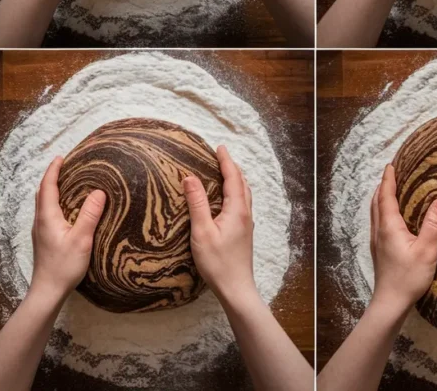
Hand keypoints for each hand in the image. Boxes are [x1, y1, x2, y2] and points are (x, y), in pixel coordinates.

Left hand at [29, 156, 106, 301]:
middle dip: (51, 177)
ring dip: (51, 190)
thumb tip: (99, 192)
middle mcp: (40, 220)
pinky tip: (65, 209)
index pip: (48, 186)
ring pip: (43, 203)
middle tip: (65, 167)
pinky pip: (46, 213)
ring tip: (66, 184)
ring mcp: (40, 230)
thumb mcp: (82, 239)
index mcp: (47, 216)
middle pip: (42, 192)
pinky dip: (53, 203)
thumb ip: (90, 215)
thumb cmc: (64, 266)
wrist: (47, 291)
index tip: (61, 157)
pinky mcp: (43, 239)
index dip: (54, 170)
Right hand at [182, 146, 256, 303]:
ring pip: (244, 194)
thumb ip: (197, 204)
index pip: (233, 178)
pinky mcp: (244, 233)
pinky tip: (227, 199)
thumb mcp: (202, 232)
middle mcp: (245, 214)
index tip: (219, 147)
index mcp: (237, 210)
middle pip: (242, 183)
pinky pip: (242, 204)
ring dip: (236, 180)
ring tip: (224, 173)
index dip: (226, 161)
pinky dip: (236, 192)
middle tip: (220, 156)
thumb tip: (190, 178)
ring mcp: (246, 224)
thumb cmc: (218, 263)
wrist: (236, 289)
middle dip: (232, 168)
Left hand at [369, 164, 436, 313]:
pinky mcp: (378, 249)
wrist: (391, 301)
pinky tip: (391, 216)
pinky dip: (382, 210)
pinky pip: (377, 221)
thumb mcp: (427, 250)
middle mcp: (378, 230)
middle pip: (377, 201)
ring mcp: (376, 240)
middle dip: (384, 185)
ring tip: (391, 189)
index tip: (391, 165)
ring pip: (375, 211)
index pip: (386, 196)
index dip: (389, 179)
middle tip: (393, 173)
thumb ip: (433, 224)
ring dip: (381, 197)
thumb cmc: (409, 277)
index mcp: (388, 226)